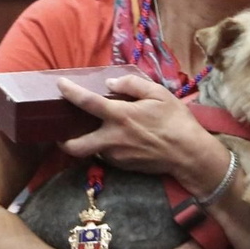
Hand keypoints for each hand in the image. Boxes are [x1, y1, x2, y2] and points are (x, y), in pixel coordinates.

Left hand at [57, 74, 227, 190]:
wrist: (189, 155)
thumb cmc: (176, 121)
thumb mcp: (159, 93)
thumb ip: (132, 84)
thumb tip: (111, 82)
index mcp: (121, 116)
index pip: (87, 102)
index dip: (70, 92)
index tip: (60, 84)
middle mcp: (113, 139)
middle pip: (75, 146)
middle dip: (63, 141)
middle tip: (62, 131)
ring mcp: (117, 156)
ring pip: (91, 151)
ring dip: (89, 141)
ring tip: (94, 130)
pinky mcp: (123, 167)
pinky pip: (107, 156)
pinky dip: (105, 147)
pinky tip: (115, 139)